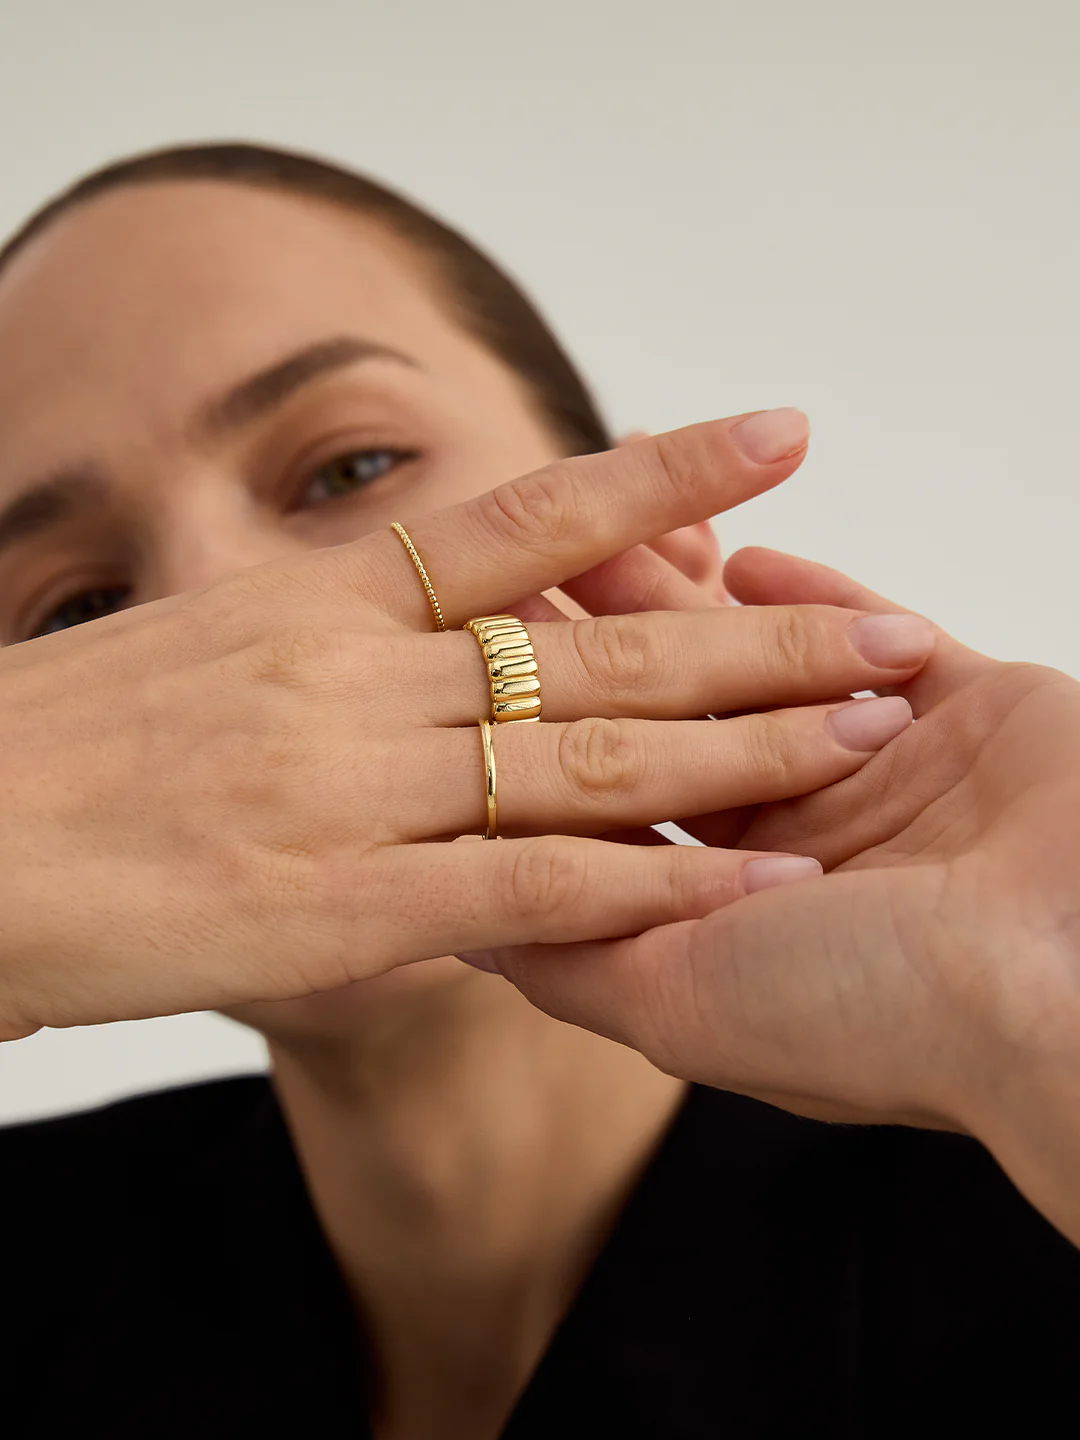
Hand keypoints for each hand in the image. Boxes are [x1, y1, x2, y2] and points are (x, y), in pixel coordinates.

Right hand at [0, 415, 932, 1040]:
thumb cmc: (53, 748)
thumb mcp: (198, 653)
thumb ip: (327, 649)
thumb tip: (423, 646)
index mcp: (316, 604)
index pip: (522, 516)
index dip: (663, 471)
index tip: (777, 437)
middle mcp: (353, 679)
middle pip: (595, 642)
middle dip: (755, 636)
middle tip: (886, 627)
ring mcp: (354, 790)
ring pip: (586, 759)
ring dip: (737, 751)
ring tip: (858, 732)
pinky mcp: (339, 909)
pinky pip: (526, 890)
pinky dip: (645, 888)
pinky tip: (745, 884)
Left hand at [475, 548, 1079, 1241]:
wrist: (1074, 978)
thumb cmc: (872, 1013)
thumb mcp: (676, 1007)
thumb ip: (569, 959)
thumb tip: (464, 935)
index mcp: (724, 907)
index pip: (611, 794)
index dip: (539, 722)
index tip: (475, 652)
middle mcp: (795, 840)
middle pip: (676, 712)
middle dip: (607, 637)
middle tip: (536, 559)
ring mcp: (884, 773)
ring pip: (767, 662)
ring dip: (695, 598)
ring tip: (628, 531)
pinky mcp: (968, 712)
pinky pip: (878, 634)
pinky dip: (819, 598)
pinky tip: (749, 558)